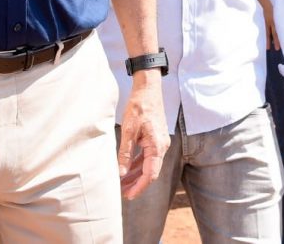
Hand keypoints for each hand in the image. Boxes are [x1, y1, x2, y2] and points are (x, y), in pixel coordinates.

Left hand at [117, 71, 169, 199]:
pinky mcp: (155, 138)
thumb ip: (126, 152)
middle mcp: (161, 146)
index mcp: (157, 146)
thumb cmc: (139, 106)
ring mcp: (160, 143)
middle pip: (150, 172)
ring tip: (122, 183)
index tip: (129, 195)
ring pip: (148, 165)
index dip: (140, 187)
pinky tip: (128, 169)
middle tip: (122, 192)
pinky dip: (138, 164)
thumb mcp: (128, 130)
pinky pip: (148, 156)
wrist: (148, 88)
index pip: (151, 174)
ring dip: (136, 174)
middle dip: (136, 183)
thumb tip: (121, 172)